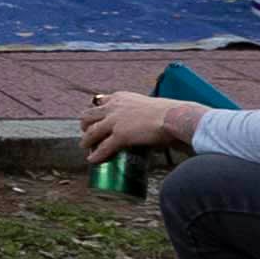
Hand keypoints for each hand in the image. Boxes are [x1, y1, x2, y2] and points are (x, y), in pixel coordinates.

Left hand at [79, 93, 204, 163]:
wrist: (174, 117)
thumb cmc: (170, 113)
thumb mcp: (149, 106)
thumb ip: (143, 114)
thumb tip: (148, 127)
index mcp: (122, 97)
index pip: (101, 101)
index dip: (96, 110)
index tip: (94, 117)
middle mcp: (114, 107)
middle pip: (89, 115)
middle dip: (85, 124)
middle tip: (87, 133)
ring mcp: (115, 121)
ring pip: (92, 132)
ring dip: (86, 140)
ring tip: (85, 147)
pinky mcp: (120, 136)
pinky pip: (103, 148)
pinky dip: (96, 155)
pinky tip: (92, 160)